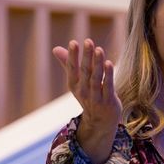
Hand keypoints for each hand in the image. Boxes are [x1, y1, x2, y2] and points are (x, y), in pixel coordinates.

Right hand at [53, 38, 121, 163]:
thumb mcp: (77, 82)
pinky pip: (108, 87)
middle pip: (84, 71)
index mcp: (74, 85)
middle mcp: (83, 91)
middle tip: (88, 41)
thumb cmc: (89, 96)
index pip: (72, 68)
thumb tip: (55, 49)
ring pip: (96, 78)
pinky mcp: (108, 101)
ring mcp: (95, 97)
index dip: (72, 56)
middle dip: (86, 56)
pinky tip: (109, 64)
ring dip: (97, 64)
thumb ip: (68, 64)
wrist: (100, 122)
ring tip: (99, 49)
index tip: (73, 42)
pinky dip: (108, 76)